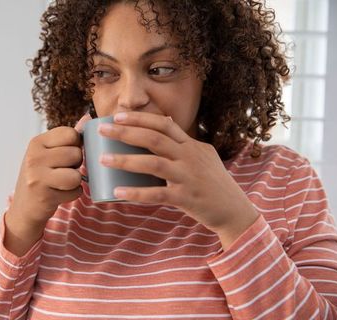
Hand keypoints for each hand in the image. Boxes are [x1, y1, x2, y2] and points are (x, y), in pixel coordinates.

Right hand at [4, 113, 91, 254]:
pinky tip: (59, 194)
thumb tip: (88, 117)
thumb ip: (67, 138)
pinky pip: (75, 191)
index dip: (76, 145)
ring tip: (62, 183)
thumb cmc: (41, 177)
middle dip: (76, 165)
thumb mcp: (48, 154)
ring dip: (75, 182)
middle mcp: (34, 156)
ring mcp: (37, 176)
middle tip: (63, 172)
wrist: (24, 209)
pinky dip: (72, 194)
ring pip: (76, 174)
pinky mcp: (44, 194)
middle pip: (76, 154)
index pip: (71, 134)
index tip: (66, 155)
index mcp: (37, 142)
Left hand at [97, 112, 258, 248]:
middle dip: (126, 133)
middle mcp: (190, 156)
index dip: (140, 118)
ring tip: (102, 159)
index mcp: (192, 145)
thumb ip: (184, 141)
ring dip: (126, 161)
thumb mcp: (204, 155)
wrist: (234, 210)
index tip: (117, 116)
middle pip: (154, 139)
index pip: (163, 124)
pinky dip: (136, 193)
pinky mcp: (186, 198)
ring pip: (153, 163)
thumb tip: (167, 121)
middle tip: (102, 131)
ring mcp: (188, 177)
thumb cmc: (213, 183)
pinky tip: (117, 193)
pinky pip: (157, 194)